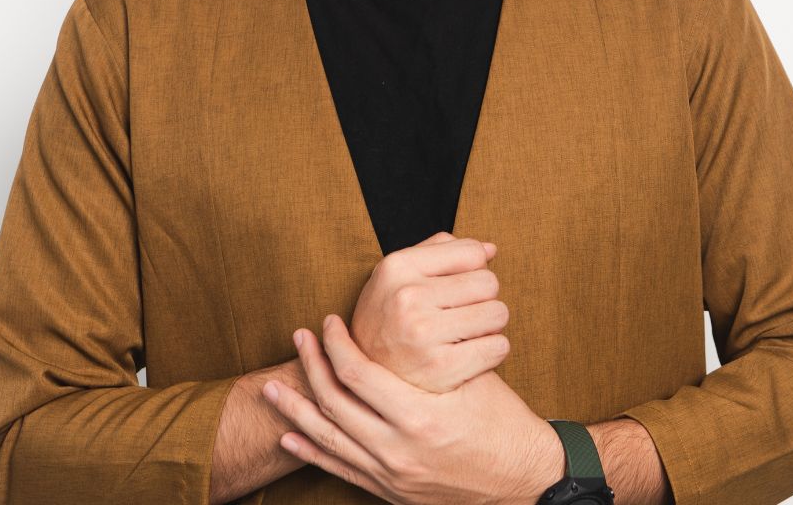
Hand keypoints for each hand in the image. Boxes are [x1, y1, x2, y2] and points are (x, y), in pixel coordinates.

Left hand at [262, 314, 564, 504]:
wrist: (521, 478)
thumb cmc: (503, 419)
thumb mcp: (475, 375)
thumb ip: (435, 348)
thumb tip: (410, 305)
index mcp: (420, 417)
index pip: (359, 376)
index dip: (337, 345)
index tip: (328, 322)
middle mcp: (399, 450)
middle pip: (335, 406)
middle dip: (311, 369)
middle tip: (298, 339)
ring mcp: (391, 475)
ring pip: (329, 440)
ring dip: (297, 411)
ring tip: (271, 388)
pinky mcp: (390, 491)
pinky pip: (340, 470)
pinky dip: (312, 451)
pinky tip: (291, 436)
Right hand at [348, 230, 510, 392]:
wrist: (365, 371)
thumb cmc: (393, 312)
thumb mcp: (402, 272)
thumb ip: (443, 250)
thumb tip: (490, 249)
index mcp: (399, 266)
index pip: (472, 253)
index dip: (475, 268)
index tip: (463, 284)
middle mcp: (407, 297)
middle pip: (488, 283)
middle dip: (485, 297)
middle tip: (467, 311)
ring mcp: (422, 333)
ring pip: (498, 314)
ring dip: (491, 324)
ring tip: (470, 330)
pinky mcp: (441, 368)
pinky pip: (497, 347)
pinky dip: (493, 349)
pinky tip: (472, 352)